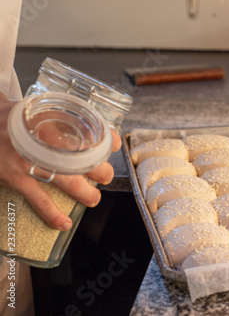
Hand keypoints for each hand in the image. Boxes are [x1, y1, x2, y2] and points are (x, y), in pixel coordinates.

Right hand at [0, 93, 121, 230]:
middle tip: (105, 176)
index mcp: (51, 120)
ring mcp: (31, 159)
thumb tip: (79, 124)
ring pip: (69, 181)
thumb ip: (53, 117)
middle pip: (84, 158)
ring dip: (85, 193)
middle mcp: (44, 140)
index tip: (115, 144)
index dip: (106, 137)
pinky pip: (39, 199)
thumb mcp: (31, 108)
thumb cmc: (5, 117)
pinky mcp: (16, 176)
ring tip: (93, 198)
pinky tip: (64, 223)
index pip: (87, 127)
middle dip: (100, 170)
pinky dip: (53, 214)